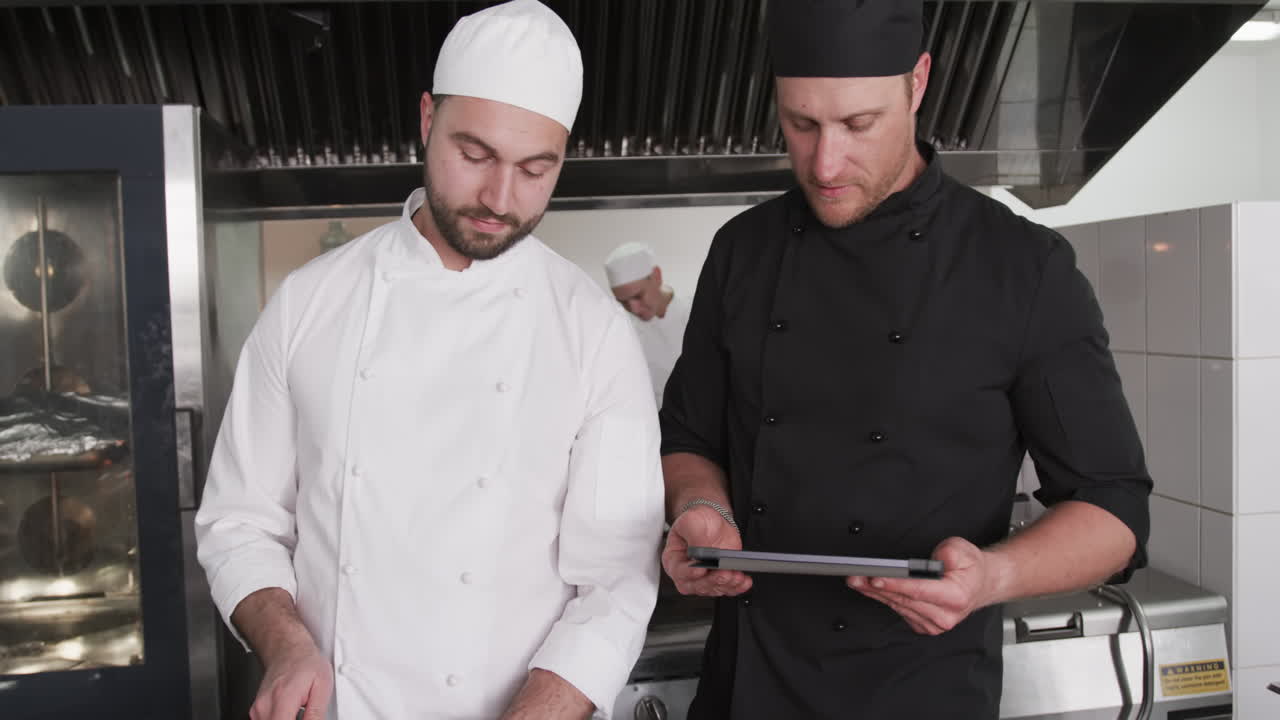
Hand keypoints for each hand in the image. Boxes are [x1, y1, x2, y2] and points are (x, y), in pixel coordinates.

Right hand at [251, 639, 333, 719]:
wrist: (287, 648)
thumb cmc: (305, 662)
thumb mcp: (322, 686)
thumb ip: (316, 713)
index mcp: (283, 699)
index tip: (305, 718)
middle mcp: (265, 706)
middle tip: (304, 712)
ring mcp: (257, 709)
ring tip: (298, 711)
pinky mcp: (255, 711)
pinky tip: (290, 712)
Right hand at [662, 504, 751, 596]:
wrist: (713, 522)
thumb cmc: (697, 521)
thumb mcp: (691, 521)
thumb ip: (694, 537)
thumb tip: (701, 552)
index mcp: (674, 559)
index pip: (678, 571)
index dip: (689, 573)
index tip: (700, 570)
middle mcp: (687, 572)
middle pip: (697, 585)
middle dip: (712, 581)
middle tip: (724, 574)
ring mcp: (704, 577)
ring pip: (713, 589)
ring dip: (726, 584)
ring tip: (737, 576)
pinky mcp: (718, 578)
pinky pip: (727, 588)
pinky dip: (736, 587)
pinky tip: (744, 581)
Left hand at [846, 537, 997, 635]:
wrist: (980, 585)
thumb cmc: (970, 568)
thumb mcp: (962, 549)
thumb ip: (947, 552)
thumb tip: (928, 560)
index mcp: (955, 597)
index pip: (918, 590)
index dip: (895, 584)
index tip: (875, 578)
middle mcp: (945, 615)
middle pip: (903, 599)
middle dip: (876, 586)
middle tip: (855, 576)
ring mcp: (934, 624)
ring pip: (898, 606)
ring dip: (875, 593)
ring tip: (857, 580)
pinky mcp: (924, 625)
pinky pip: (900, 611)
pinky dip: (885, 599)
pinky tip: (872, 589)